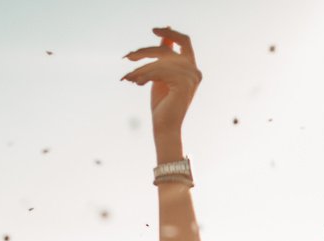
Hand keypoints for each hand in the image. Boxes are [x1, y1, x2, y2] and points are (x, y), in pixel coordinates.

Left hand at [122, 27, 201, 145]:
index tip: (153, 30)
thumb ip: (164, 56)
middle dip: (145, 52)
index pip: (184, 42)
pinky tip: (136, 83)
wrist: (165, 127)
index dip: (170, 33)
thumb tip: (163, 32)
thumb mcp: (161, 74)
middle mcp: (194, 71)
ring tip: (130, 78)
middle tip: (128, 57)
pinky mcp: (184, 83)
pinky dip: (145, 76)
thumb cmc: (162, 104)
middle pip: (166, 50)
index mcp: (191, 68)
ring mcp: (191, 77)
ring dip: (141, 69)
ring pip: (159, 62)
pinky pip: (159, 71)